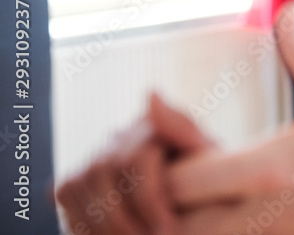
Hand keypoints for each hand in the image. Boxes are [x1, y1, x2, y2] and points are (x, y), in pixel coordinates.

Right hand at [56, 93, 214, 234]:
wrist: (189, 185)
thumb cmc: (202, 170)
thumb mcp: (204, 151)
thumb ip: (181, 127)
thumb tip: (150, 94)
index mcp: (148, 127)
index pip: (136, 161)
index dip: (151, 200)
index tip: (169, 229)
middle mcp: (114, 140)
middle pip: (106, 180)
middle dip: (128, 221)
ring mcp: (91, 160)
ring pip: (83, 194)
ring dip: (107, 228)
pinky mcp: (73, 182)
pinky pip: (67, 203)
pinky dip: (86, 226)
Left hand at [168, 1, 293, 234]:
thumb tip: (288, 12)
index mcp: (269, 173)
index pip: (179, 179)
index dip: (159, 160)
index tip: (165, 139)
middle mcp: (259, 217)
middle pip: (171, 222)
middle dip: (156, 198)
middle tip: (165, 169)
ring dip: (179, 218)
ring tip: (185, 191)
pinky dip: (209, 229)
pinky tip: (221, 208)